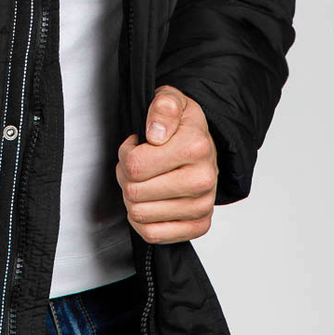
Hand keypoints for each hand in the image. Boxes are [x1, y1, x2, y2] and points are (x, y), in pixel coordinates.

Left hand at [116, 85, 217, 243]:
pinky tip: (149, 202)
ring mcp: (202, 206)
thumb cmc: (184, 126)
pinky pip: (153, 234)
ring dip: (133, 198)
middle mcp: (202, 180)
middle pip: (134, 192)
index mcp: (195, 147)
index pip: (135, 165)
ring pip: (140, 215)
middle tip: (137, 164)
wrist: (207, 147)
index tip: (135, 145)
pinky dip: (142, 220)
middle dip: (126, 176)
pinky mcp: (198, 226)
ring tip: (144, 181)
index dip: (125, 154)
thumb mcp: (171, 100)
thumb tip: (155, 134)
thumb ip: (162, 107)